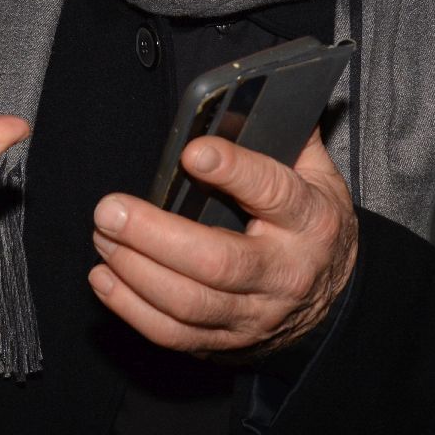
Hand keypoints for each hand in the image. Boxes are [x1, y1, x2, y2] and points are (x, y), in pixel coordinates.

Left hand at [87, 131, 357, 357]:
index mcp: (310, 220)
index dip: (234, 171)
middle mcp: (285, 272)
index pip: (274, 194)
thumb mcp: (315, 174)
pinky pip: (174, 335)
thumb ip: (284, 134)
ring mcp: (255, 314)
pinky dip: (131, 309)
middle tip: (110, 210)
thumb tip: (248, 92)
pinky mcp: (226, 343)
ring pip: (190, 303)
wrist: (332, 298)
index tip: (191, 152)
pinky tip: (104, 277)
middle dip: (156, 236)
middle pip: (219, 262)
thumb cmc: (310, 222)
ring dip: (135, 271)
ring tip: (102, 235)